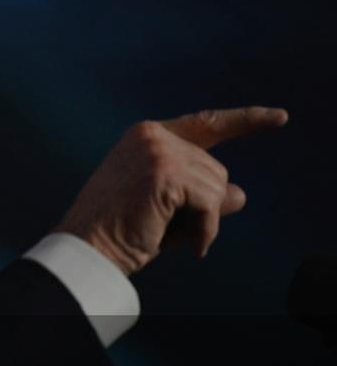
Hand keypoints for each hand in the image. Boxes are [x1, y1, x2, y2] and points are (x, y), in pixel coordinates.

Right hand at [53, 106, 287, 275]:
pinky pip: (212, 203)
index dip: (247, 120)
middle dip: (205, 207)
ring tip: (170, 236)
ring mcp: (158, 151)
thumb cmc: (121, 232)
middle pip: (217, 169)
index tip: (280, 117)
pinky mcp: (165, 172)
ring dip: (204, 221)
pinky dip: (205, 230)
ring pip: (219, 186)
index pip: (207, 124)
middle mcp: (151, 135)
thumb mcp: (169, 209)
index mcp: (146, 137)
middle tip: (171, 230)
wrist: (87, 248)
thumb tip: (241, 193)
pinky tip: (186, 244)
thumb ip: (202, 195)